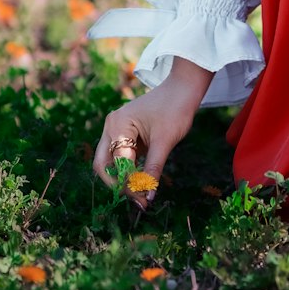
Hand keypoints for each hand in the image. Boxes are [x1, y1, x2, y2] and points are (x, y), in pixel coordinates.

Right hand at [92, 57, 213, 208]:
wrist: (184, 87)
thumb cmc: (175, 108)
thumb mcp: (165, 141)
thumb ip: (153, 169)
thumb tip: (147, 197)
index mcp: (117, 125)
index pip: (116, 164)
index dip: (128, 185)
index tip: (143, 202)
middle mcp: (112, 127)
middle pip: (104, 165)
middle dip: (118, 184)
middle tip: (137, 200)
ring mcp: (117, 129)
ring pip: (112, 162)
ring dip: (124, 179)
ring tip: (142, 194)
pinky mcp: (127, 133)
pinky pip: (122, 156)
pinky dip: (130, 169)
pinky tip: (143, 181)